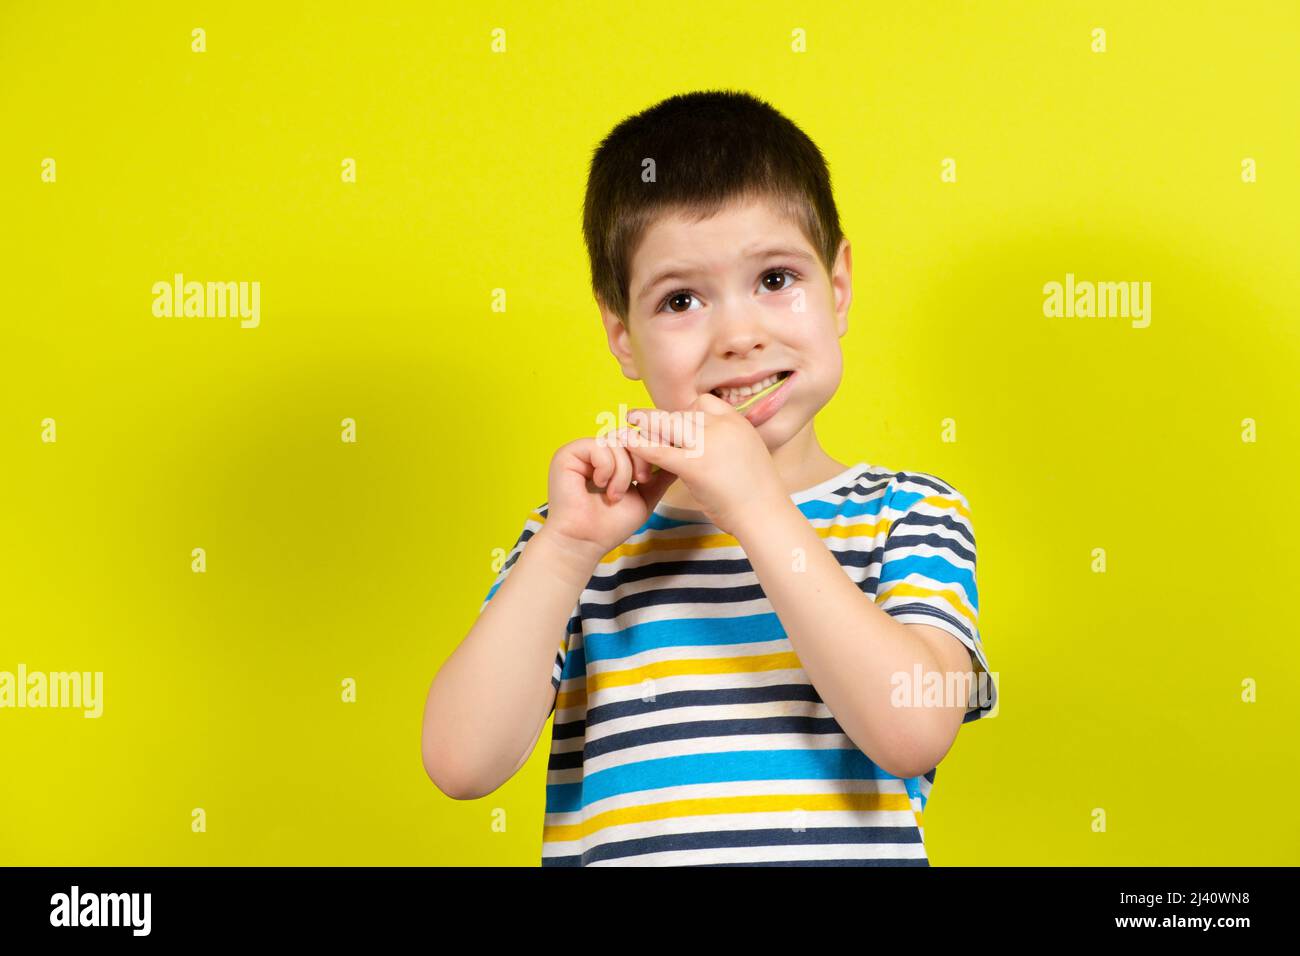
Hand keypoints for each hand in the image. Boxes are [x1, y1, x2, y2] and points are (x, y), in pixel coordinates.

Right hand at [541, 428, 678, 561]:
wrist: (586, 543)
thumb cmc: (611, 525)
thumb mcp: (644, 497)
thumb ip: (659, 477)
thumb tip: (679, 458)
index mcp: (609, 459)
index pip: (636, 440)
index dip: (650, 452)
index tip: (649, 478)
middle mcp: (594, 451)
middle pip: (628, 436)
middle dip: (641, 459)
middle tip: (640, 483)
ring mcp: (580, 451)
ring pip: (616, 441)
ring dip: (624, 471)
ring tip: (615, 495)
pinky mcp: (567, 454)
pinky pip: (598, 446)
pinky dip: (607, 468)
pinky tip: (601, 486)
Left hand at [619, 393, 784, 535]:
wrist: (765, 514)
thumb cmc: (756, 494)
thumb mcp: (748, 454)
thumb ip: (728, 442)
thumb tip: (710, 442)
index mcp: (737, 422)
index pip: (703, 402)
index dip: (686, 412)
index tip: (675, 424)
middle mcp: (723, 427)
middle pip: (683, 412)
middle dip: (662, 419)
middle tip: (640, 419)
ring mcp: (709, 443)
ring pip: (669, 425)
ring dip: (647, 424)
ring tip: (627, 421)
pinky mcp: (695, 465)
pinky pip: (660, 450)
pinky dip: (640, 445)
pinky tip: (626, 442)